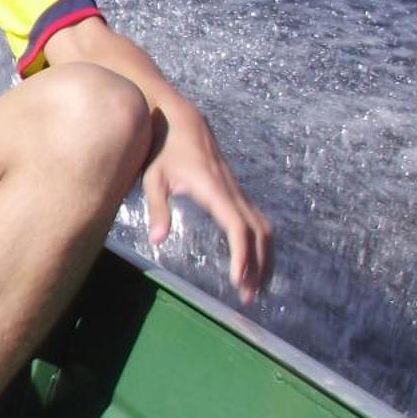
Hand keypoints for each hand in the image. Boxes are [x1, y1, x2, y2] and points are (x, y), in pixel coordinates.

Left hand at [143, 105, 273, 303]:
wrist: (179, 120)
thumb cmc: (162, 150)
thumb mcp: (152, 178)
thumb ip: (158, 208)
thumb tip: (158, 240)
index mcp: (214, 191)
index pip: (238, 229)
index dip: (242, 256)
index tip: (239, 280)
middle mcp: (232, 192)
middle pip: (259, 234)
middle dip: (258, 265)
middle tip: (248, 296)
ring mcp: (236, 191)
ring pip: (263, 227)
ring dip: (264, 257)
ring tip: (254, 286)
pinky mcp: (235, 191)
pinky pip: (256, 221)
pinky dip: (260, 244)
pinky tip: (252, 262)